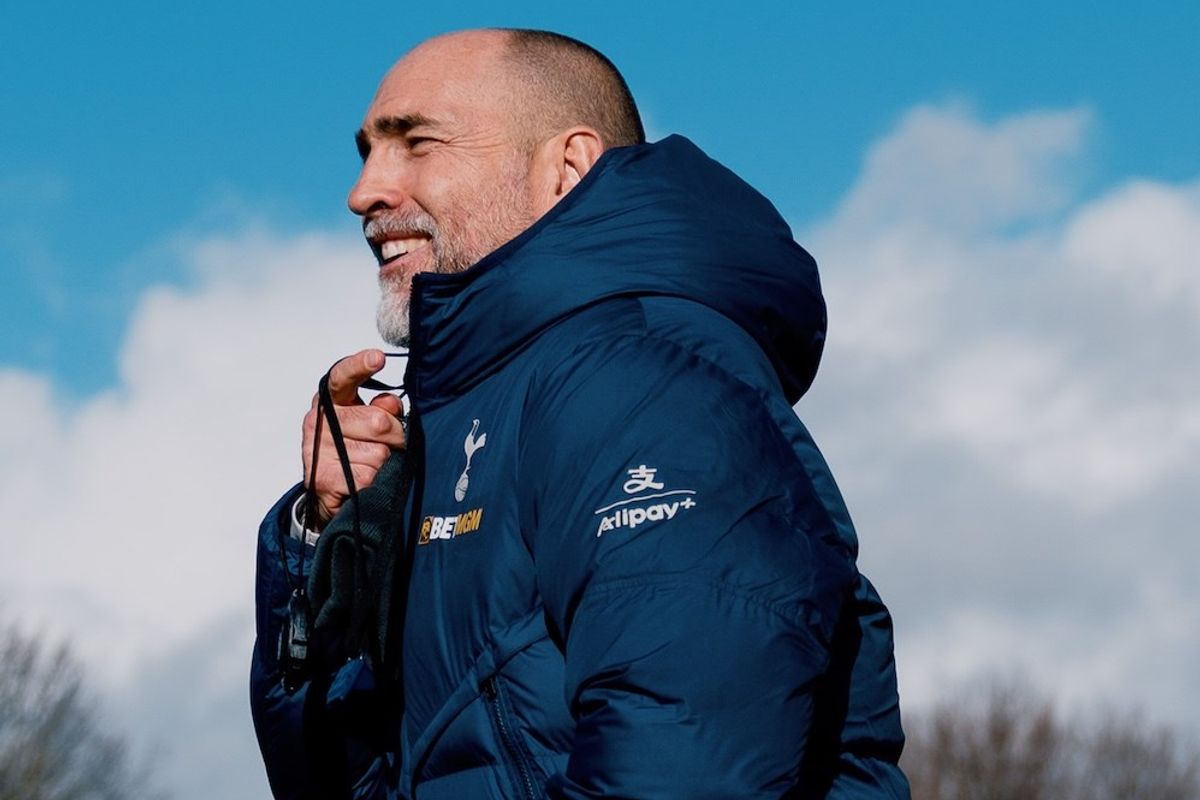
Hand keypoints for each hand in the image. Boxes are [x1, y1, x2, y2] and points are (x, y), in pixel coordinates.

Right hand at [301, 348, 404, 529]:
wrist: (327, 489)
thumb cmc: (353, 446)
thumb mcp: (368, 420)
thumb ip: (382, 407)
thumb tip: (390, 403)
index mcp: (330, 400)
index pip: (343, 376)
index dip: (360, 366)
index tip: (377, 358)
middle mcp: (318, 421)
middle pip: (377, 421)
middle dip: (395, 435)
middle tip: (390, 441)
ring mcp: (317, 450)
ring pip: (378, 453)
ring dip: (384, 460)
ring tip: (369, 461)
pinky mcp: (323, 479)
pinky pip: (369, 476)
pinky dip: (374, 479)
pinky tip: (361, 476)